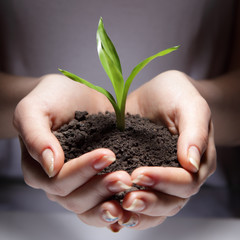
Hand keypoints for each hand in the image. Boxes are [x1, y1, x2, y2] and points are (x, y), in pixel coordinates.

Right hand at [13, 74, 131, 228]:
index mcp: (38, 169)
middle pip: (75, 198)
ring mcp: (77, 183)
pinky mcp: (95, 178)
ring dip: (110, 200)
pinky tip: (131, 206)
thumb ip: (35, 137)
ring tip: (131, 187)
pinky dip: (116, 207)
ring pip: (90, 206)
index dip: (82, 171)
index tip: (108, 155)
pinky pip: (103, 200)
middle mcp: (56, 182)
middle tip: (124, 177)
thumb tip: (51, 166)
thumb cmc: (50, 99)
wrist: (69, 94)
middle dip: (101, 188)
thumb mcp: (33, 110)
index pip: (58, 181)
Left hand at [114, 70, 215, 229]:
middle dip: (149, 201)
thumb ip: (194, 132)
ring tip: (117, 210)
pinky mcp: (143, 175)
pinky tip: (111, 209)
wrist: (159, 94)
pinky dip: (128, 208)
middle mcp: (181, 175)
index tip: (139, 174)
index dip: (164, 181)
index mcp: (197, 161)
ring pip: (156, 208)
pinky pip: (140, 198)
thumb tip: (190, 163)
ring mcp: (162, 179)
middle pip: (171, 202)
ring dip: (138, 211)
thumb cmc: (177, 95)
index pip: (186, 182)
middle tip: (127, 198)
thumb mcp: (190, 105)